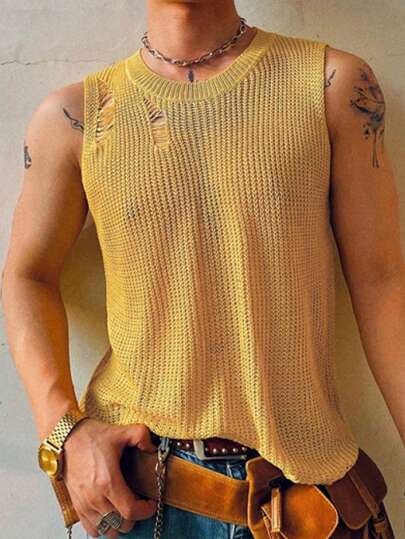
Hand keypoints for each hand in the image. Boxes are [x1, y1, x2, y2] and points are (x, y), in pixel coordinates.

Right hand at [63, 419, 158, 537]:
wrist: (65, 437)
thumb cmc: (90, 436)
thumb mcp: (121, 431)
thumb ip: (141, 435)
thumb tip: (153, 447)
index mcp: (108, 481)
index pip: (131, 511)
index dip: (146, 510)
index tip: (151, 503)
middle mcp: (95, 498)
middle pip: (121, 525)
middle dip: (135, 516)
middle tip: (140, 503)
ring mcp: (84, 504)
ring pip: (107, 530)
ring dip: (119, 523)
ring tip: (124, 509)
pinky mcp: (77, 506)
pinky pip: (91, 530)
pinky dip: (103, 526)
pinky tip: (109, 513)